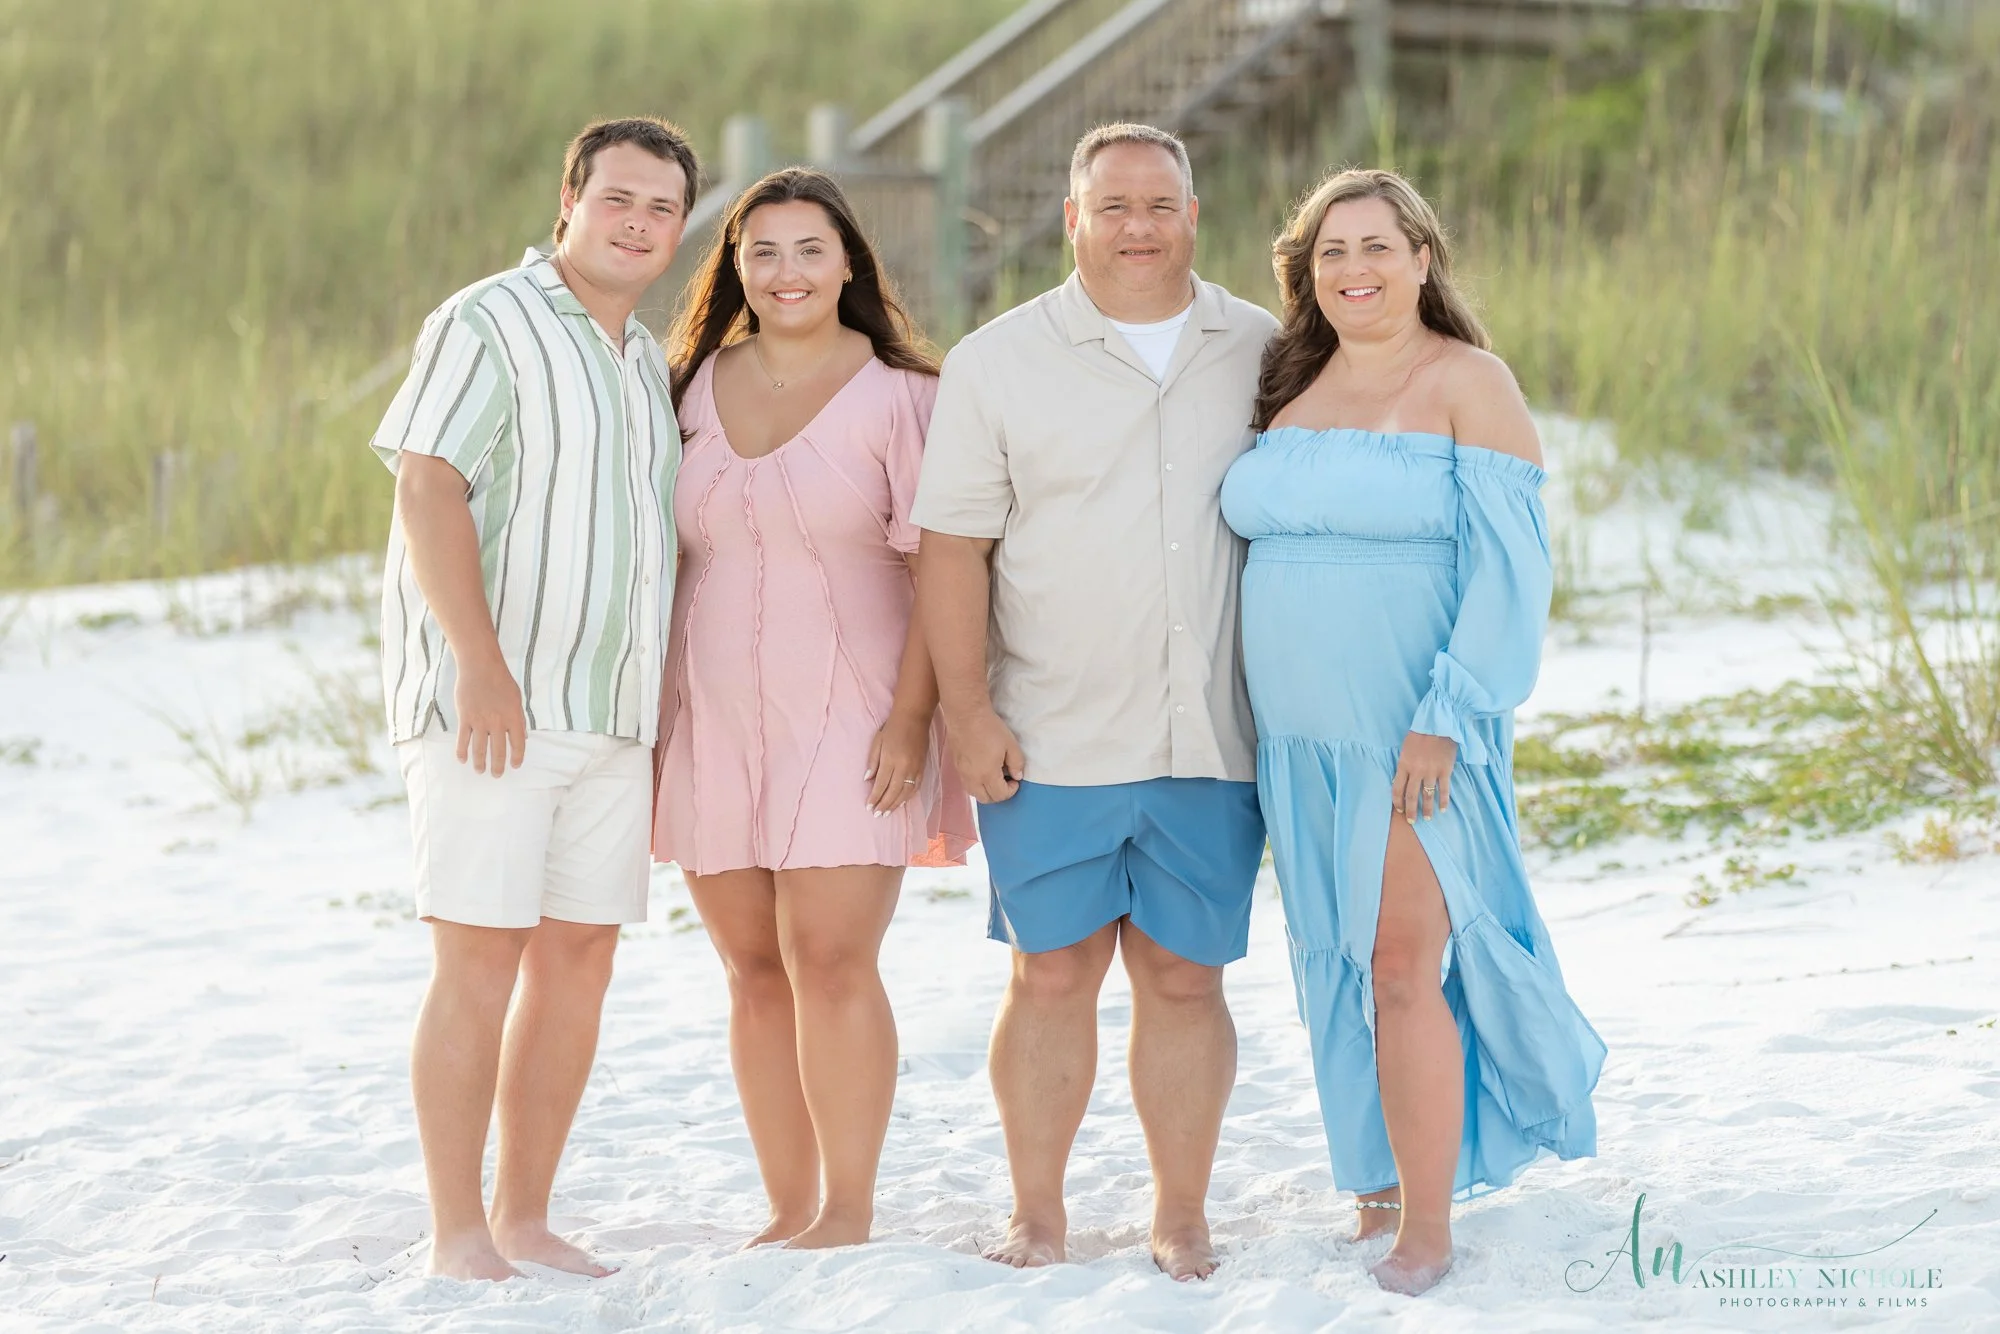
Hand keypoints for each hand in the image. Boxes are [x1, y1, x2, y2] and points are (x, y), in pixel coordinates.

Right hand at [454, 654, 526, 775]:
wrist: (480, 667)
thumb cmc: (501, 680)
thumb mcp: (517, 698)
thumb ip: (519, 718)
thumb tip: (523, 737)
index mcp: (513, 717)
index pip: (518, 744)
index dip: (517, 757)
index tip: (515, 765)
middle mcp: (497, 722)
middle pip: (498, 750)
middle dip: (498, 766)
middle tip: (496, 775)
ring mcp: (480, 721)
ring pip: (479, 749)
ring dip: (480, 763)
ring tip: (480, 771)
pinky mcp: (465, 718)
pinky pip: (463, 739)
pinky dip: (462, 751)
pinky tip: (463, 760)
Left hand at [866, 710, 931, 815]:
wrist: (914, 717)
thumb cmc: (892, 727)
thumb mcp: (877, 742)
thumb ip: (872, 762)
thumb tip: (868, 780)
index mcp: (890, 759)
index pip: (881, 784)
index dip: (875, 797)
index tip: (869, 806)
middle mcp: (904, 766)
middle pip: (894, 792)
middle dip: (885, 805)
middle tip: (877, 814)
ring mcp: (915, 768)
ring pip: (906, 792)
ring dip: (896, 804)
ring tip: (888, 813)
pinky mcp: (923, 767)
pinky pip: (916, 787)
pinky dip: (908, 797)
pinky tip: (902, 802)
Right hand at [947, 706, 1024, 803]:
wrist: (966, 715)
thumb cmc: (990, 728)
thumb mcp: (1010, 744)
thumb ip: (1017, 763)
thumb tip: (1017, 776)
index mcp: (987, 774)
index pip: (1000, 795)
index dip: (1011, 790)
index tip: (1015, 780)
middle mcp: (973, 778)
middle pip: (986, 799)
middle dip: (999, 794)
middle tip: (1006, 780)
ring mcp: (962, 773)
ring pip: (974, 793)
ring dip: (986, 790)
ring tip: (994, 776)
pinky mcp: (956, 766)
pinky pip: (967, 784)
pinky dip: (977, 784)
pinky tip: (983, 770)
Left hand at [1392, 731, 1454, 821]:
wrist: (1439, 724)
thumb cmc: (1420, 734)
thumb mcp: (1405, 749)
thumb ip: (1404, 765)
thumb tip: (1403, 780)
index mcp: (1404, 764)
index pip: (1397, 789)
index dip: (1397, 802)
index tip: (1399, 810)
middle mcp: (1416, 771)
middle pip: (1411, 796)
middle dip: (1410, 811)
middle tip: (1411, 821)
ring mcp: (1431, 771)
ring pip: (1427, 795)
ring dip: (1427, 809)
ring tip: (1427, 818)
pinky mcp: (1445, 770)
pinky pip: (1444, 789)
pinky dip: (1444, 801)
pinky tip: (1443, 809)